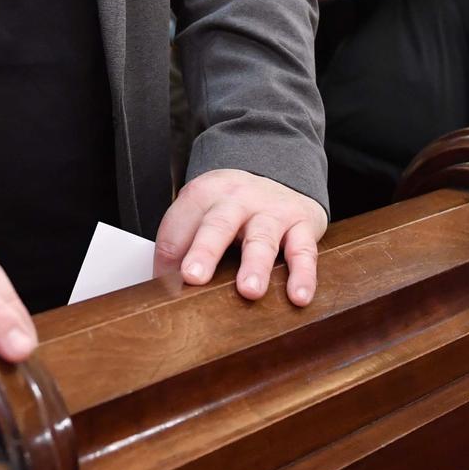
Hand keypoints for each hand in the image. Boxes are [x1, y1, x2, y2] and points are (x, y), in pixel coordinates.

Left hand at [154, 168, 326, 305]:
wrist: (280, 173)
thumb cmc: (232, 207)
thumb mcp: (203, 212)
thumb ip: (183, 244)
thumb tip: (166, 290)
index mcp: (203, 195)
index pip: (177, 229)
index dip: (167, 261)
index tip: (164, 290)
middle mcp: (236, 199)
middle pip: (217, 225)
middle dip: (205, 251)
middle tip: (193, 277)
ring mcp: (271, 211)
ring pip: (261, 238)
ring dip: (255, 265)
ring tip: (249, 291)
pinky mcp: (302, 224)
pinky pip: (303, 251)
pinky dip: (303, 274)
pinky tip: (298, 296)